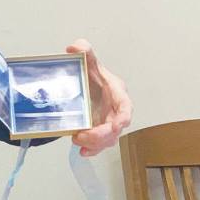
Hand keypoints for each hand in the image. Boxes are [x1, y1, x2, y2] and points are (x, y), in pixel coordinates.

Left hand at [66, 39, 132, 155]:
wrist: (84, 85)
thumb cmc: (92, 74)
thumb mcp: (88, 60)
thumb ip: (84, 50)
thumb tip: (75, 47)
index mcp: (117, 93)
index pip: (125, 107)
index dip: (123, 117)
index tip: (117, 125)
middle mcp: (115, 110)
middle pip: (116, 128)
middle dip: (102, 135)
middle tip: (84, 136)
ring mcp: (107, 122)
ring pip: (108, 139)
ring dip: (95, 144)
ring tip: (77, 141)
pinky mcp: (98, 132)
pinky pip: (99, 145)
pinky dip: (92, 150)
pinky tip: (82, 152)